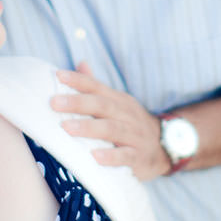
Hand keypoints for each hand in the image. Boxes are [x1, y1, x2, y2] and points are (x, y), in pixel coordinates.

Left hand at [51, 62, 170, 180]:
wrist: (166, 146)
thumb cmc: (131, 123)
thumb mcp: (118, 103)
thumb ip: (97, 86)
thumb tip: (80, 63)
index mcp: (118, 100)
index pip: (97, 87)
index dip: (78, 80)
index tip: (58, 76)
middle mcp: (126, 115)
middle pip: (102, 105)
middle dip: (78, 103)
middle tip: (54, 103)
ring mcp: (134, 135)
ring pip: (112, 129)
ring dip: (89, 128)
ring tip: (66, 128)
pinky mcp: (139, 157)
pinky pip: (126, 156)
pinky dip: (111, 157)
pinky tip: (95, 157)